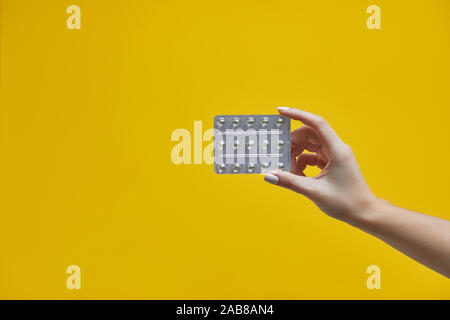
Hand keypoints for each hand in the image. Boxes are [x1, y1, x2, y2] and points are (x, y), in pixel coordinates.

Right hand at [264, 107, 378, 224]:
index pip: (316, 123)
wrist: (363, 213)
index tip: (281, 112)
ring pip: (309, 145)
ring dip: (296, 154)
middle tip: (279, 156)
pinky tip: (297, 175)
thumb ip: (290, 182)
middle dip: (292, 144)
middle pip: (309, 135)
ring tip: (288, 170)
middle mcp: (336, 148)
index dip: (298, 115)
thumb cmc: (345, 202)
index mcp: (337, 150)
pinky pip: (312, 155)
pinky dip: (302, 162)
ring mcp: (334, 155)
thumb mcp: (314, 192)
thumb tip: (269, 175)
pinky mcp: (331, 162)